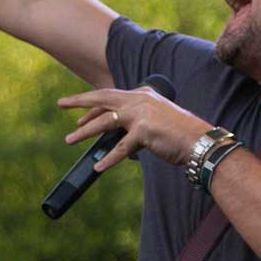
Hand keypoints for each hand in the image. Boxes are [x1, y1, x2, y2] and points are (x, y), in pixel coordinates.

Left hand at [57, 85, 209, 173]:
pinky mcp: (143, 131)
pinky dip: (109, 158)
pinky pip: (120, 148)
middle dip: (79, 101)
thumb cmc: (181, 135)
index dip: (93, 105)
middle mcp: (140, 100)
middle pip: (102, 98)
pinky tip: (99, 166)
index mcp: (143, 95)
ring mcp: (141, 114)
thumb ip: (137, 126)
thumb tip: (118, 140)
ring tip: (69, 140)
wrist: (200, 141)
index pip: (112, 96)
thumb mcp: (156, 123)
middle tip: (61, 104)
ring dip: (85, 132)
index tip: (80, 114)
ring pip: (105, 122)